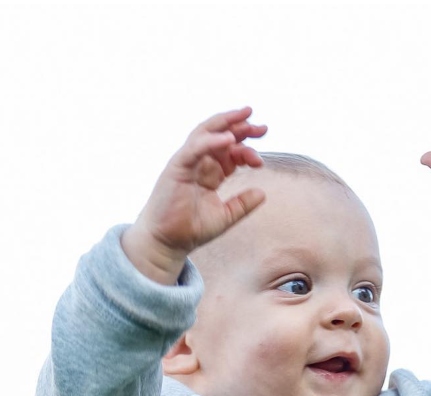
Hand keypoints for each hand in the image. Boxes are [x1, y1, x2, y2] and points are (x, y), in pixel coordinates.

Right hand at [123, 107, 268, 284]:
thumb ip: (242, 204)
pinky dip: (211, 141)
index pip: (230, 151)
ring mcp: (186, 163)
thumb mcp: (224, 216)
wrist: (166, 243)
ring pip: (205, 133)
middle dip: (241, 127)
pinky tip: (229, 139)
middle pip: (219, 135)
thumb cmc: (189, 230)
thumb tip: (263, 193)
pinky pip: (194, 148)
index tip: (260, 161)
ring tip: (245, 117)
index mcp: (209, 172)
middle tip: (262, 128)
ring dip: (226, 122)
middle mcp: (197, 163)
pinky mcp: (176, 167)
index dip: (247, 150)